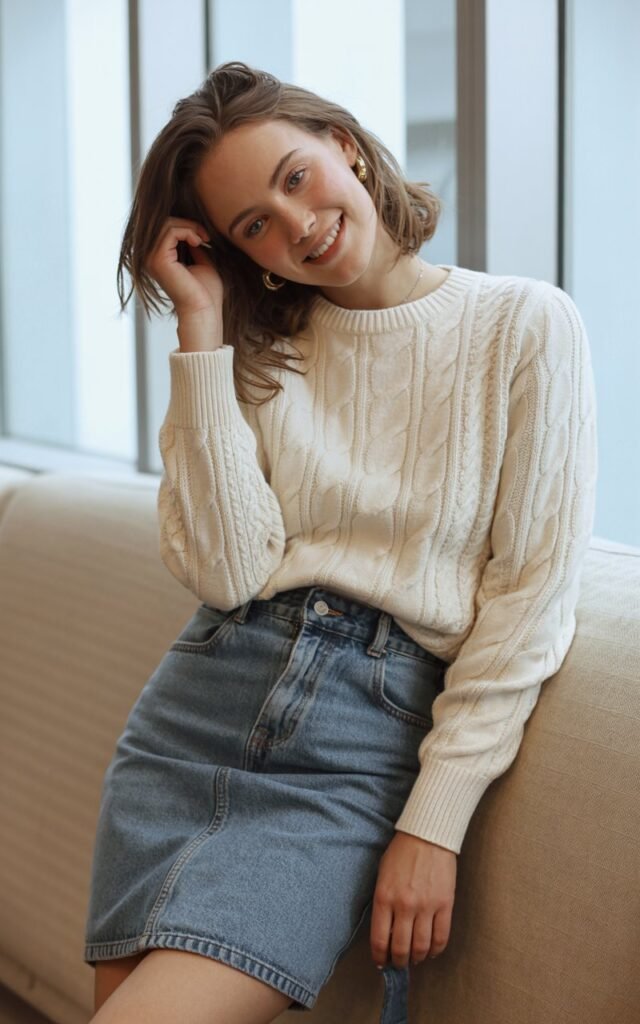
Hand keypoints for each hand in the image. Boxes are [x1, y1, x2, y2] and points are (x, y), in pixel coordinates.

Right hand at [145, 216, 223, 327]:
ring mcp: (151, 259)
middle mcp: (149, 258)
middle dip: (187, 224)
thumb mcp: (200, 261)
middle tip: (205, 236)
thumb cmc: (205, 293)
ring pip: (166, 224)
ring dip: (189, 227)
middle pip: (162, 223)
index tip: (205, 237)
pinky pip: (170, 231)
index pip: (164, 229)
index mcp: (158, 259)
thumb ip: (192, 245)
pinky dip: (187, 231)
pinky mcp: (158, 260)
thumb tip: (192, 228)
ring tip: (202, 239)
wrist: (203, 310)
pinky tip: (198, 242)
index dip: (186, 226)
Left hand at [370, 830, 456, 969]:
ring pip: (421, 947)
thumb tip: (386, 931)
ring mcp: (427, 906)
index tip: (381, 961)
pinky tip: (431, 950)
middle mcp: (405, 905)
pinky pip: (442, 936)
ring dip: (417, 958)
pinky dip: (436, 949)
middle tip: (399, 962)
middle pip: (401, 948)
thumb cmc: (401, 852)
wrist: (427, 835)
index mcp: (384, 897)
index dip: (380, 956)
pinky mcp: (445, 904)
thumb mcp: (382, 874)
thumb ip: (383, 902)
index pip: (380, 939)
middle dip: (399, 961)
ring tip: (415, 957)